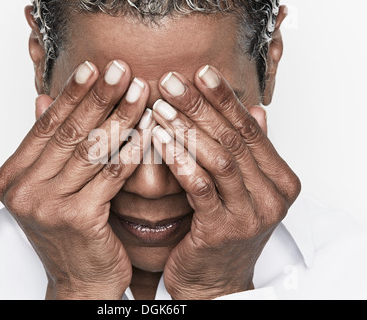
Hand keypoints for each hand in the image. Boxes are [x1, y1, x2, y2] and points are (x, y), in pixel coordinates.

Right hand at [0, 60, 153, 298]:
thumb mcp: (50, 187)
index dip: (72, 94)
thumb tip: (40, 100)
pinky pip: (112, 172)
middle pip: (69, 132)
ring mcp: (46, 205)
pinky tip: (150, 127)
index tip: (94, 68)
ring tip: (140, 90)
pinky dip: (134, 147)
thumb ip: (46, 146)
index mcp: (11, 177)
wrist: (80, 282)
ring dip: (120, 115)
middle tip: (121, 68)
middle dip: (98, 96)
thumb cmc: (71, 234)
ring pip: (93, 148)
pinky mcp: (77, 217)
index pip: (47, 126)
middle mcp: (22, 189)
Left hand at [151, 66, 300, 298]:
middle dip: (200, 106)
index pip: (250, 129)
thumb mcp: (239, 189)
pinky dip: (179, 160)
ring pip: (219, 158)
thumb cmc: (221, 232)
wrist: (213, 283)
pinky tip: (158, 139)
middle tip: (171, 80)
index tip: (200, 72)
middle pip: (233, 138)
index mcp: (280, 180)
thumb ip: (248, 153)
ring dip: (186, 128)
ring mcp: (252, 214)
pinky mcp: (224, 229)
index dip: (224, 99)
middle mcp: (273, 195)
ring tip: (159, 106)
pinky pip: (200, 186)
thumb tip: (257, 112)